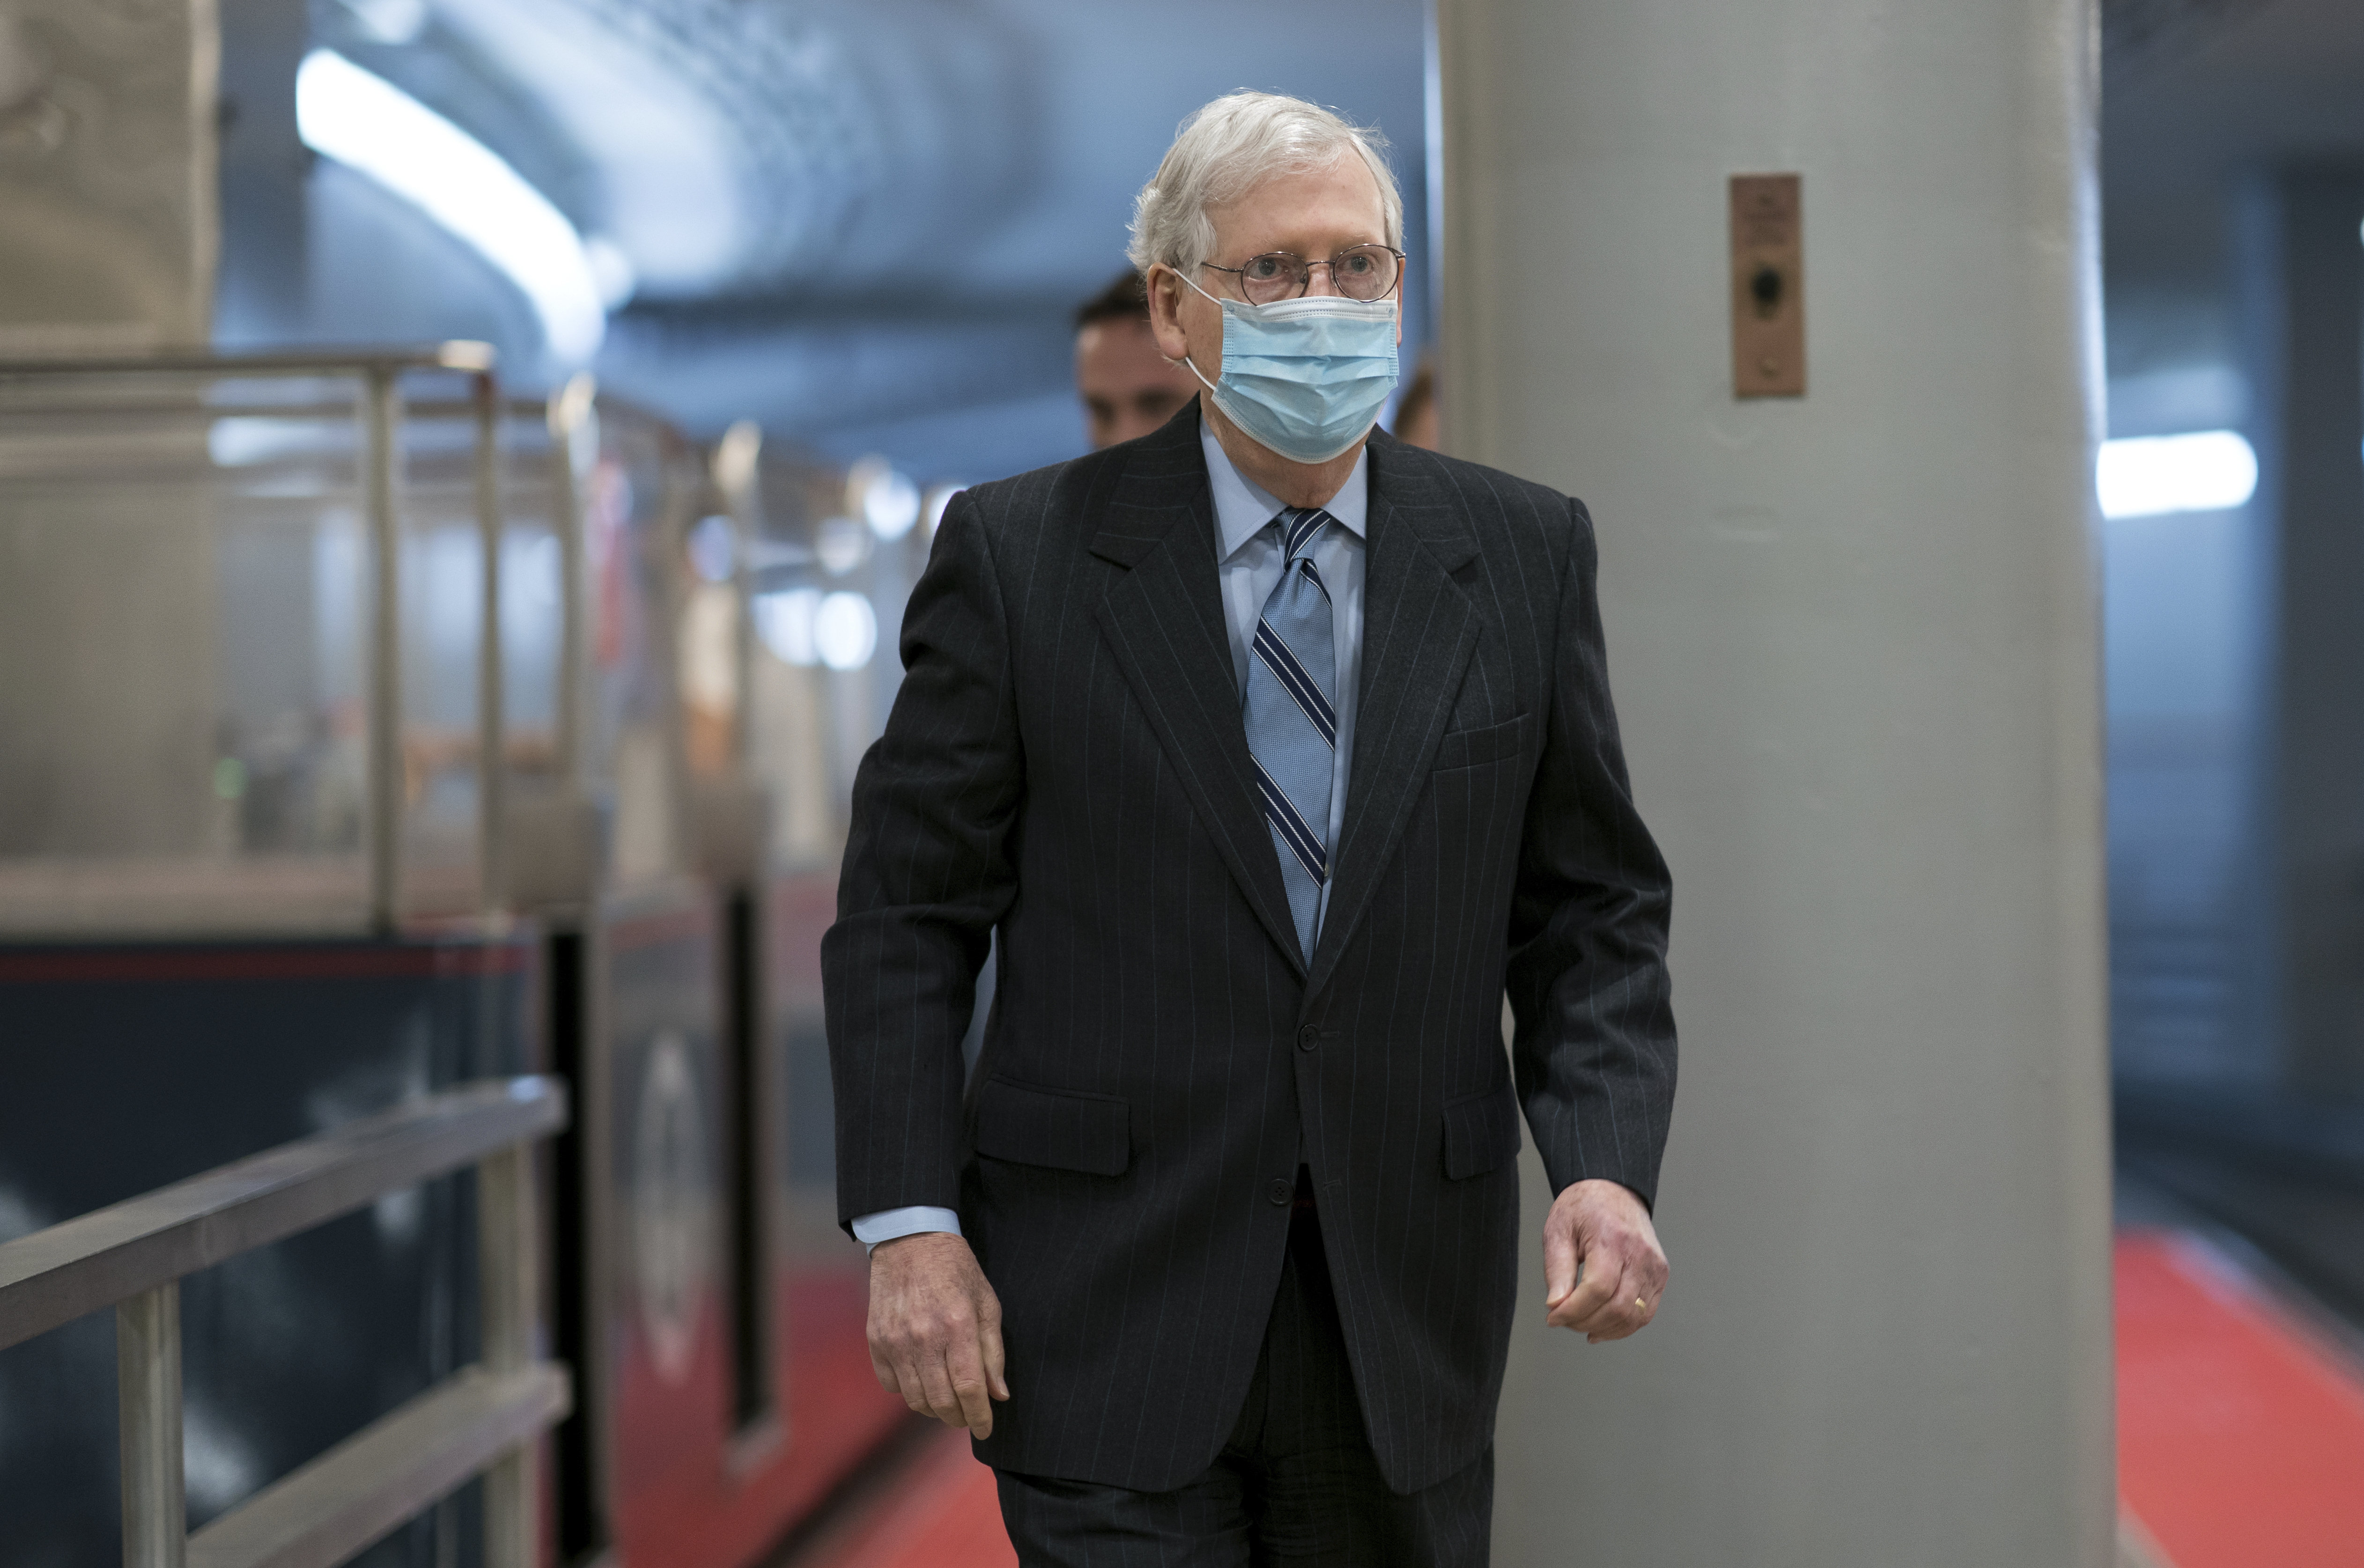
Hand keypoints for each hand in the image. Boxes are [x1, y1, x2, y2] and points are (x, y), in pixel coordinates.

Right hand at [867, 1232, 1009, 1436]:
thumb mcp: (987, 1303)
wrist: (910, 1241)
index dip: (979, 1416)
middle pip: (941, 1402)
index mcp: (958, 1325)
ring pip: (915, 1399)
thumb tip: (997, 1395)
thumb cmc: (956, 1270)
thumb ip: (993, 1351)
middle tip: (967, 1416)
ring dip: (934, 1409)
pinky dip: (909, 1391)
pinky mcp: (876, 1340)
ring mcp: (895, 1340)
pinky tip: (922, 1379)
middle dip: (958, 1418)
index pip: (969, 1389)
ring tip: (947, 1402)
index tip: (986, 1428)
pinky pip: (892, 1385)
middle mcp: (924, 1336)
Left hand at [1542, 1179, 1667, 1341]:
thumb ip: (1557, 1270)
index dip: (1573, 1310)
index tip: (1553, 1317)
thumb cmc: (1583, 1207)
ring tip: (1581, 1324)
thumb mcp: (1558, 1230)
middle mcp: (1639, 1253)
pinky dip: (1623, 1326)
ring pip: (1634, 1316)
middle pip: (1617, 1307)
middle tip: (1564, 1320)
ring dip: (1604, 1329)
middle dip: (1585, 1322)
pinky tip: (1602, 1327)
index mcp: (1612, 1238)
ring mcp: (1654, 1266)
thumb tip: (1556, 1306)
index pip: (1597, 1289)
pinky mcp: (1660, 1275)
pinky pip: (1646, 1313)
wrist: (1613, 1190)